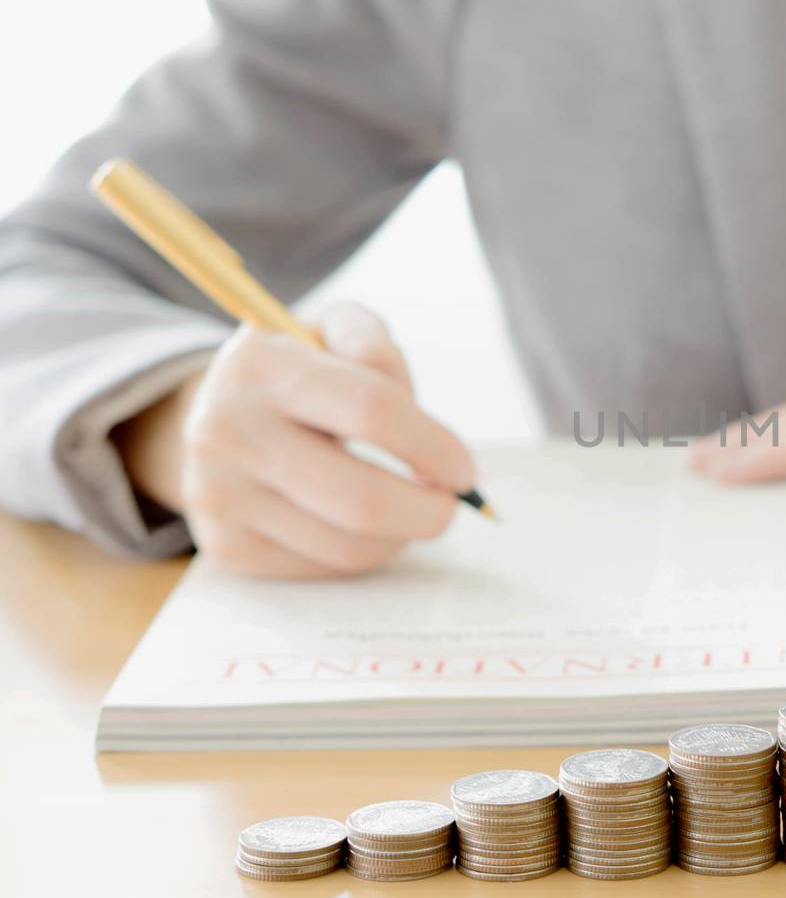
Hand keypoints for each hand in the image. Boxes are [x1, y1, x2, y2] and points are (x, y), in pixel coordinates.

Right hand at [113, 303, 475, 577]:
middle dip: (428, 512)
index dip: (434, 446)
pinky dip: (362, 552)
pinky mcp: (226, 548)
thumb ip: (374, 345)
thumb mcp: (331, 329)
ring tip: (408, 509)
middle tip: (451, 505)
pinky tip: (362, 524)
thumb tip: (412, 407)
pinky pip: (323, 568)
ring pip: (349, 546)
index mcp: (259, 366)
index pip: (372, 411)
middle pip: (362, 499)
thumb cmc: (297, 371)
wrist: (207, 416)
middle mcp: (225, 432)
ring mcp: (220, 496)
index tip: (465, 469)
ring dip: (401, 536)